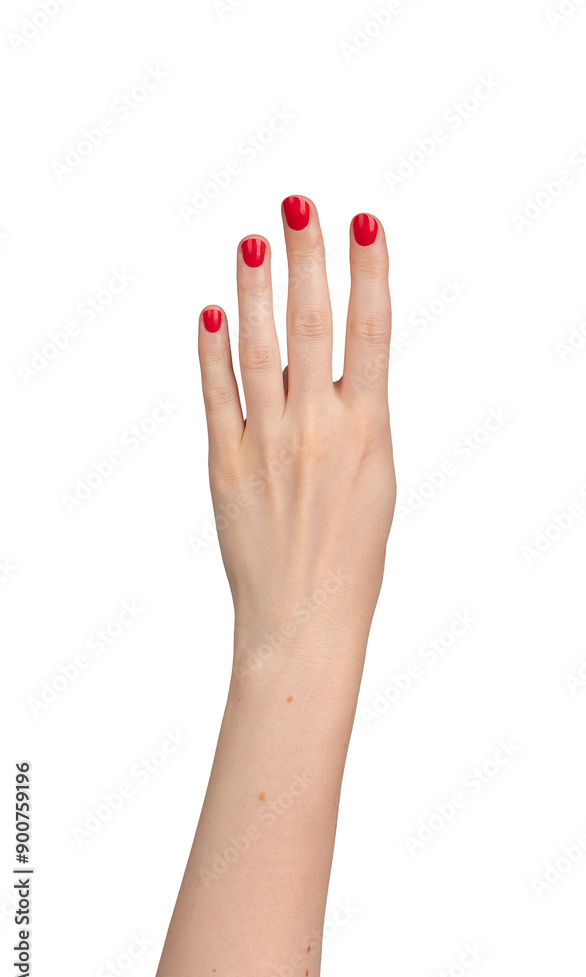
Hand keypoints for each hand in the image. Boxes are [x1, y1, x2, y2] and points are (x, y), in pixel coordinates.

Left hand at [198, 197, 394, 681]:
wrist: (305, 619)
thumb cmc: (351, 556)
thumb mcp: (377, 480)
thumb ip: (360, 417)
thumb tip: (341, 363)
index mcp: (369, 431)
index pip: (373, 333)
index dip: (370, 273)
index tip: (365, 223)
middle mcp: (319, 429)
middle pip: (313, 326)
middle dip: (308, 258)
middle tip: (299, 202)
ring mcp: (268, 444)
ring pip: (260, 350)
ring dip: (256, 290)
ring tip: (253, 240)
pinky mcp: (226, 464)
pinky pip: (218, 395)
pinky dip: (213, 351)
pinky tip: (213, 312)